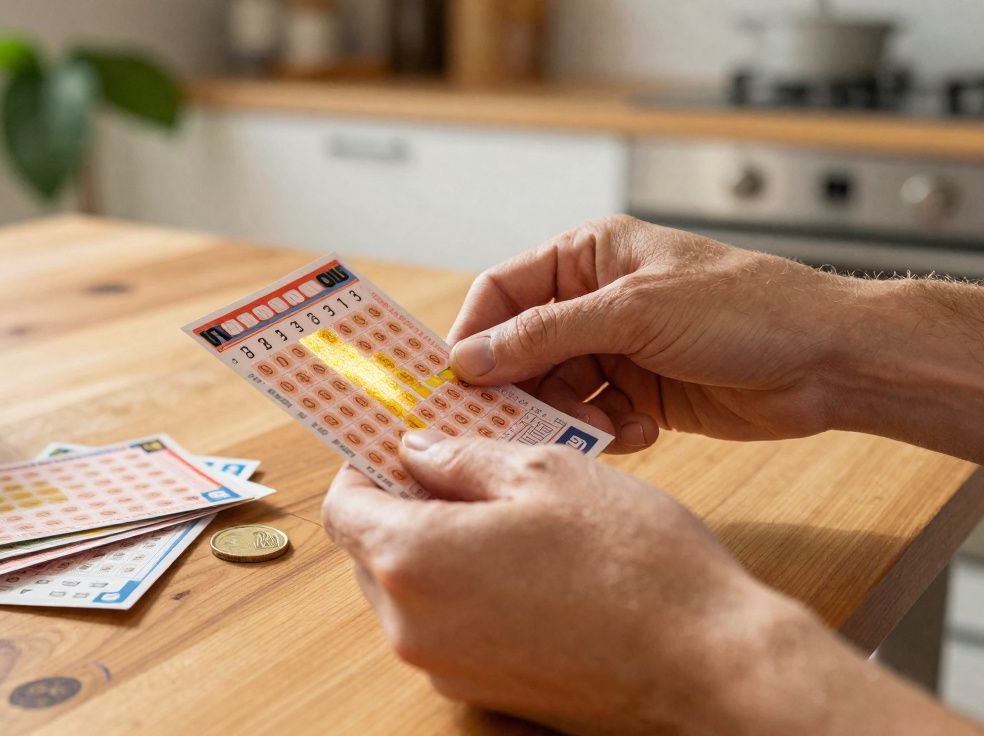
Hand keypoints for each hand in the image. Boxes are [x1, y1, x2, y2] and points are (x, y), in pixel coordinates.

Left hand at [321, 433, 979, 734]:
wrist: (707, 663)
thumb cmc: (634, 562)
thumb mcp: (545, 473)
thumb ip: (462, 457)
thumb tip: (417, 451)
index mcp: (413, 560)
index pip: (342, 507)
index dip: (363, 466)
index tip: (395, 442)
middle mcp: (411, 626)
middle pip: (368, 551)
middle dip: (400, 503)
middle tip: (456, 466)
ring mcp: (444, 668)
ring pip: (406, 591)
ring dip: (432, 546)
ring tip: (501, 511)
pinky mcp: (481, 691)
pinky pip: (444, 627)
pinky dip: (460, 589)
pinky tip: (521, 564)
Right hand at [446, 215, 859, 449]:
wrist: (829, 360)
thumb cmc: (744, 309)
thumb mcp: (633, 312)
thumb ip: (545, 335)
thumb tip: (468, 359)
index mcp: (588, 256)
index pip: (502, 291)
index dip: (473, 334)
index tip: (455, 381)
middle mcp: (595, 301)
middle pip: (520, 349)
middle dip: (521, 387)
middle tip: (516, 424)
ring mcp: (617, 348)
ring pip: (554, 389)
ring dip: (567, 415)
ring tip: (601, 426)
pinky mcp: (640, 393)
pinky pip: (592, 417)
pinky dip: (604, 431)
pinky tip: (639, 431)